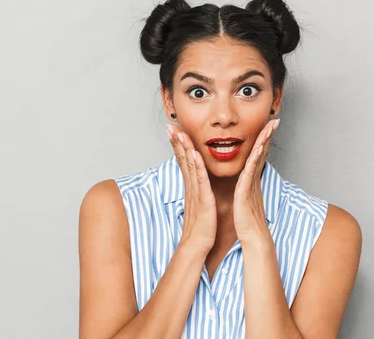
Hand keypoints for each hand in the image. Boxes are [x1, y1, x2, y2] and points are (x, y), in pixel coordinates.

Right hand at [167, 124, 216, 252]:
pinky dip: (196, 166)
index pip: (183, 162)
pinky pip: (200, 181)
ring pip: (189, 166)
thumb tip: (196, 185)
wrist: (197, 247)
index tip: (174, 131)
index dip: (178, 146)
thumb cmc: (200, 229)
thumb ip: (197, 193)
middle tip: (170, 126)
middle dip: (176, 142)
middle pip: (182, 160)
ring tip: (179, 133)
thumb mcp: (198, 206)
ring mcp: (195, 193)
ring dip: (184, 149)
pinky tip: (193, 154)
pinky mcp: (203, 201)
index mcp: (191, 188)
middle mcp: (191, 188)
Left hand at [233, 119, 279, 245]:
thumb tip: (246, 182)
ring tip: (270, 127)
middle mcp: (254, 179)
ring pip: (258, 158)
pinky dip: (253, 159)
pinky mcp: (246, 191)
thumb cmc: (247, 221)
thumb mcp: (245, 199)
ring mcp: (252, 184)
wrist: (252, 238)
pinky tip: (256, 149)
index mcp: (251, 180)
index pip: (258, 155)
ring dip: (264, 142)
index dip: (263, 140)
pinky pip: (250, 172)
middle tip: (274, 120)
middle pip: (262, 153)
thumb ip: (247, 188)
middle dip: (268, 136)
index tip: (267, 126)